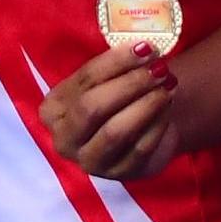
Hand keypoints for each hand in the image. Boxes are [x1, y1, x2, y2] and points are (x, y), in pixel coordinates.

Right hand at [38, 46, 179, 182]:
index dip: (116, 62)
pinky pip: (139, 149)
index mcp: (52, 110)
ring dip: (145, 105)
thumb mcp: (104, 81)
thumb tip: (144, 49)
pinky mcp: (118, 175)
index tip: (146, 47)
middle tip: (159, 68)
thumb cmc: (114, 98)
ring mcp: (90, 161)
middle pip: (93, 107)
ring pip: (115, 131)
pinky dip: (157, 125)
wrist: (135, 133)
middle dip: (129, 84)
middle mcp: (64, 139)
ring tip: (168, 86)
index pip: (84, 80)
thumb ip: (116, 67)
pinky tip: (168, 107)